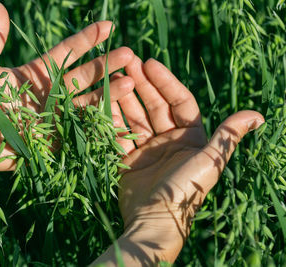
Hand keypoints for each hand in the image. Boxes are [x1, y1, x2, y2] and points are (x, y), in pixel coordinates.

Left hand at [0, 2, 133, 174]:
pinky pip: (82, 130)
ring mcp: (57, 116)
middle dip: (107, 64)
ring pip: (88, 101)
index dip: (88, 39)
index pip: (68, 52)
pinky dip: (100, 125)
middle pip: (85, 76)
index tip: (108, 26)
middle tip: (129, 54)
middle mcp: (52, 93)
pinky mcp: (57, 138)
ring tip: (131, 82)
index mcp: (39, 73)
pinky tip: (120, 118)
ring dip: (110, 92)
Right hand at [94, 57, 263, 264]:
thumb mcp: (209, 160)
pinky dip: (112, 118)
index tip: (149, 64)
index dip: (165, 82)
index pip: (179, 102)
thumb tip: (259, 115)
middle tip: (126, 62)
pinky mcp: (128, 158)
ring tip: (113, 77)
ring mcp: (147, 148)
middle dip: (142, 84)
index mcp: (190, 137)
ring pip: (135, 116)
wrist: (155, 220)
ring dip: (125, 97)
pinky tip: (104, 101)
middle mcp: (169, 140)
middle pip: (154, 105)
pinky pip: (119, 133)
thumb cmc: (185, 189)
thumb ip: (228, 135)